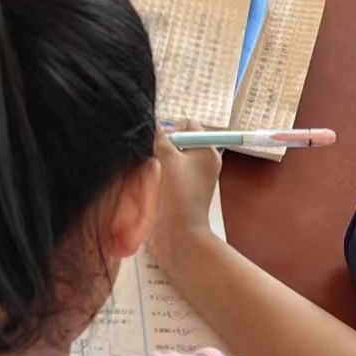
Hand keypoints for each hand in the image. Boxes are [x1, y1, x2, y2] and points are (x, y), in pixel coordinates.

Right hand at [148, 131, 220, 257]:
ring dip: (156, 158)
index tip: (156, 138)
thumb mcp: (168, 158)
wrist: (179, 233)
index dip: (171, 126)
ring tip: (148, 166)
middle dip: (161, 143)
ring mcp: (192, 178)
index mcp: (207, 151)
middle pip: (178, 141)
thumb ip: (159, 137)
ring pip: (169, 157)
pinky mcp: (180, 191)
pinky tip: (148, 179)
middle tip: (150, 152)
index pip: (189, 125)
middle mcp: (202, 163)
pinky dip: (156, 173)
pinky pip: (167, 173)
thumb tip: (151, 122)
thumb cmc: (178, 194)